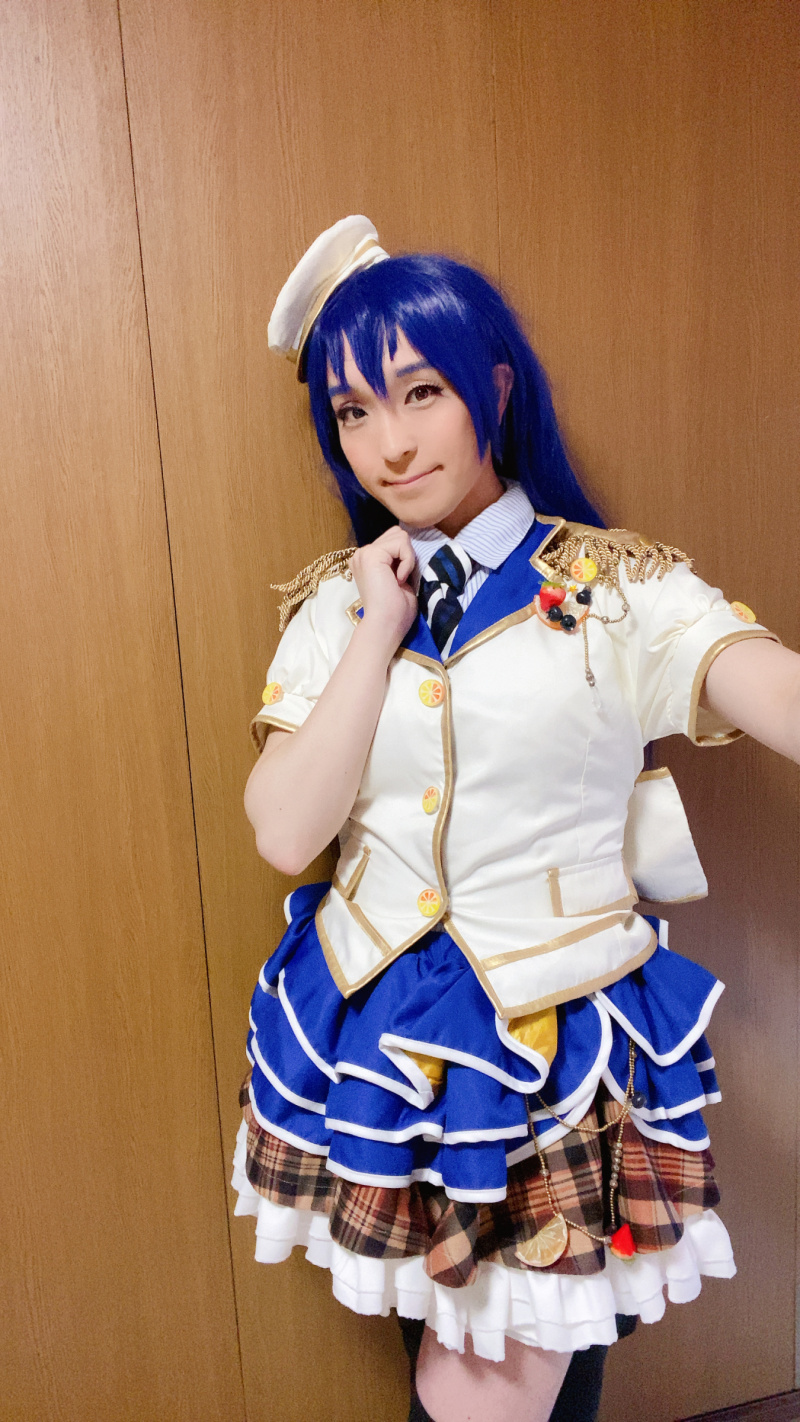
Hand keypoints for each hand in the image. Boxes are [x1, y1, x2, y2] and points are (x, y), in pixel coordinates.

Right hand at [349, 527, 418, 653]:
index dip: (405, 556)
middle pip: (396, 533)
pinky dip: (407, 561)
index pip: (394, 540)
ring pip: (400, 536)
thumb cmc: (396, 611)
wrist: (385, 626)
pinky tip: (399, 580)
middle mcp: (362, 554)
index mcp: (367, 561)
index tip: (401, 580)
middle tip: (402, 578)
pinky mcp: (370, 554)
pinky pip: (401, 544)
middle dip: (406, 553)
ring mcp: (364, 553)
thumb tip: (411, 544)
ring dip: (407, 558)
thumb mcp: (401, 578)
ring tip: (400, 580)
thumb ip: (400, 560)